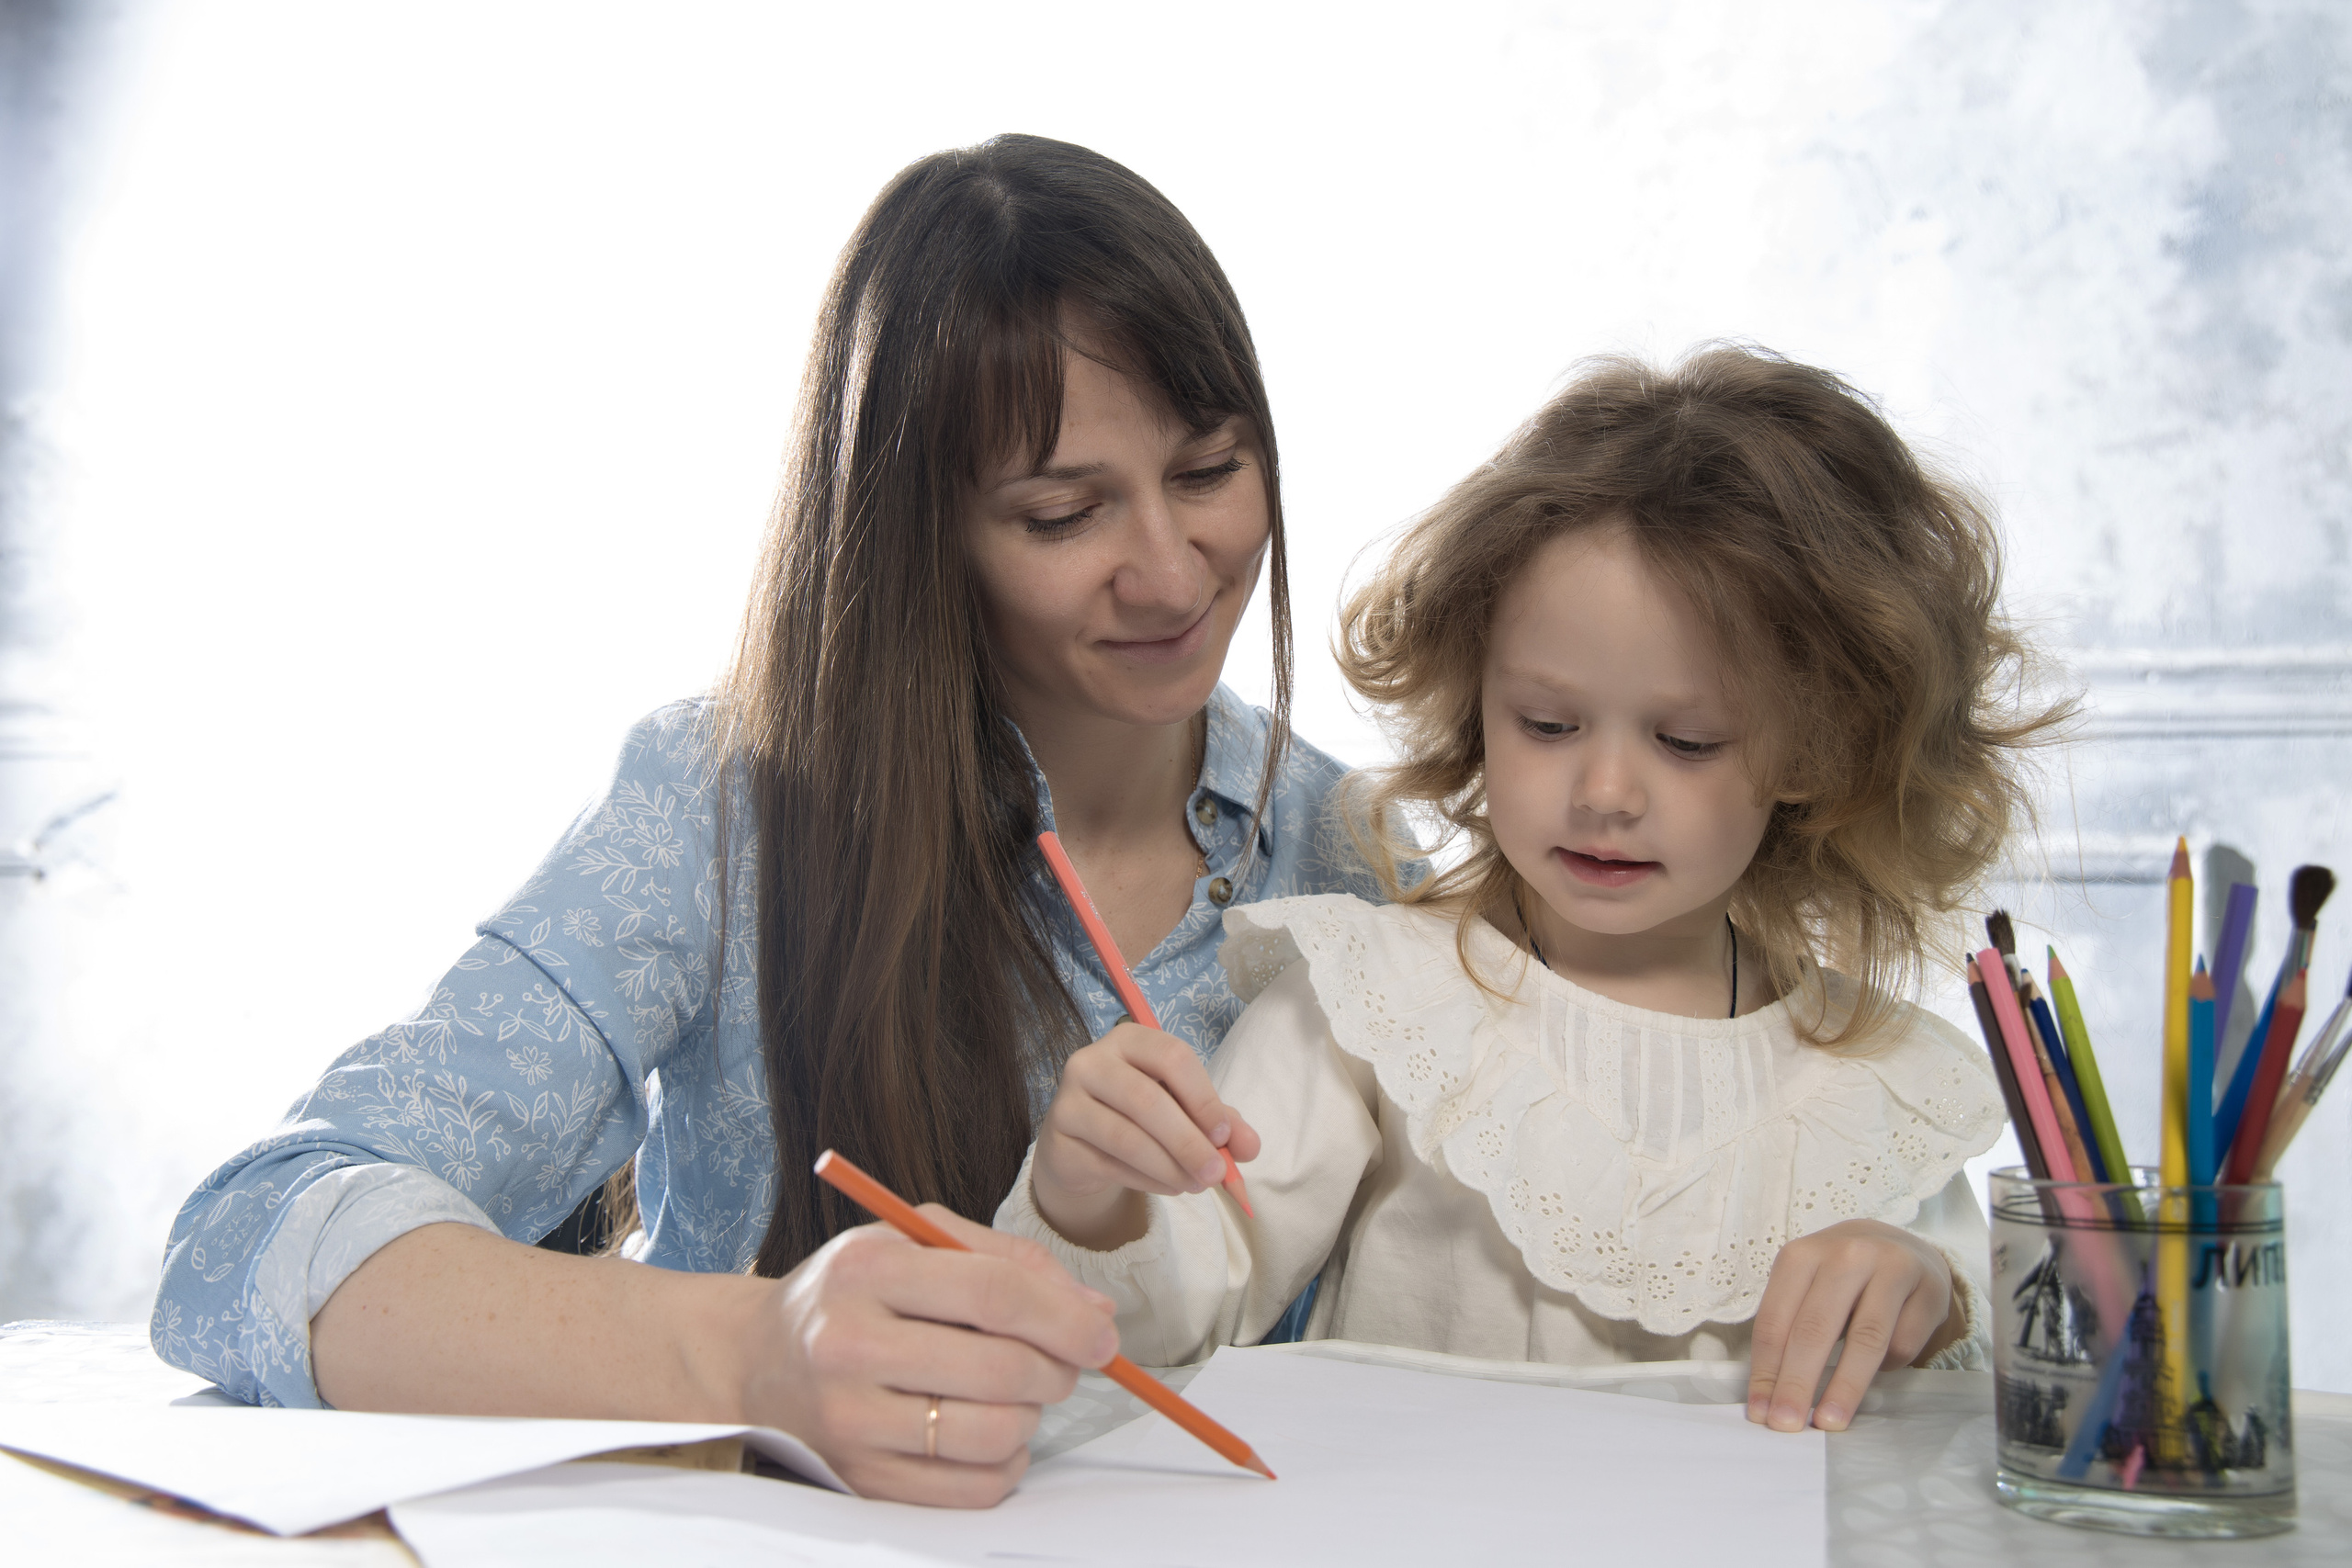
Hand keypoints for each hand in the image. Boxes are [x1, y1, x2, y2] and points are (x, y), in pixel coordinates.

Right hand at [745, 1206, 1120, 1505]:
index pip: (993, 1294)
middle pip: (1000, 1370)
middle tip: (1061, 1362)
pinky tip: (989, 1431)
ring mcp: (850, 1421)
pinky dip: (1005, 1462)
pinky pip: (972, 1488)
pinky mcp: (860, 1479)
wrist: (760, 1359)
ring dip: (1030, 1417)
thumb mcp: (914, 1240)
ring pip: (993, 1435)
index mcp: (866, 1269)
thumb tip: (1093, 1310)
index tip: (1101, 1332)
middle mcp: (848, 1345)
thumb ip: (1008, 1259)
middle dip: (1057, 1369)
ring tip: (1014, 1393)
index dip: (1065, 1317)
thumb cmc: (852, 1294)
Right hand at [1031, 1020, 1260, 1249]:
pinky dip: (1148, 1181)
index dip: (1202, 1098)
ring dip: (1170, 1167)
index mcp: (1129, 1040)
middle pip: (1146, 1099)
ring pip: (1127, 1137)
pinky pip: (1110, 1164)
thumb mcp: (1183, 1111)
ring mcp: (1069, 1100)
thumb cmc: (1139, 1117)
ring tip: (1197, 1185)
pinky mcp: (1060, 1140)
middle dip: (1188, 1141)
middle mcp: (1092, 1062)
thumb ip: (1220, 1123)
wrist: (1081, 1145)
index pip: (1172, 1057)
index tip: (1224, 1136)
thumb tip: (1250, 1146)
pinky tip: (1170, 1187)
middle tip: (1216, 1173)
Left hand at [1746, 1219, 1967, 1433]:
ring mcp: (1890, 1269)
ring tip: (1829, 1422)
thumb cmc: (1843, 1279)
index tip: (1761, 1411)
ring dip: (1843, 1387)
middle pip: (1815, 1329)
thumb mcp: (1808, 1288)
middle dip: (1797, 1383)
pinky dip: (1887, 1367)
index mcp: (1801, 1255)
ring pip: (1864, 1338)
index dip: (1766, 1370)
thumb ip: (1790, 1329)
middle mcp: (1845, 1255)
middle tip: (1787, 1424)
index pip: (1775, 1320)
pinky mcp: (1929, 1290)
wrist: (1903, 1249)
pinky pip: (1902, 1343)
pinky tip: (1878, 1372)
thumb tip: (1771, 1394)